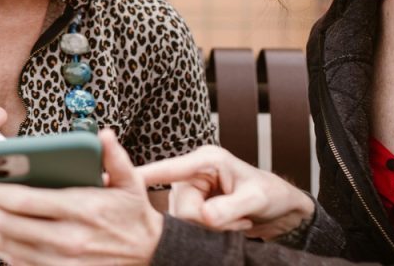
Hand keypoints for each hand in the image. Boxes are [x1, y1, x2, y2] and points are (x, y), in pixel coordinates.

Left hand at [0, 130, 162, 264]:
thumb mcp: (132, 182)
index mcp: (81, 209)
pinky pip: (19, 263)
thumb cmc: (134, 214)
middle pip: (7, 224)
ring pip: (7, 246)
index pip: (22, 200)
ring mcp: (62, 262)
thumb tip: (104, 134)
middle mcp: (68, 238)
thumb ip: (115, 157)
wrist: (149, 255)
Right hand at [137, 145, 313, 240]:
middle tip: (236, 217)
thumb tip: (203, 220)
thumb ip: (228, 208)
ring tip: (236, 219)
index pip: (166, 169)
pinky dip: (211, 232)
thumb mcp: (256, 199)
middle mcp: (193, 174)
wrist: (283, 210)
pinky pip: (190, 228)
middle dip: (207, 220)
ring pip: (184, 221)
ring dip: (210, 228)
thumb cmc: (272, 195)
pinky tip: (230, 224)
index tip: (111, 178)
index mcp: (204, 161)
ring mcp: (192, 193)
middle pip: (179, 208)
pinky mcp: (195, 208)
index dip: (139, 175)